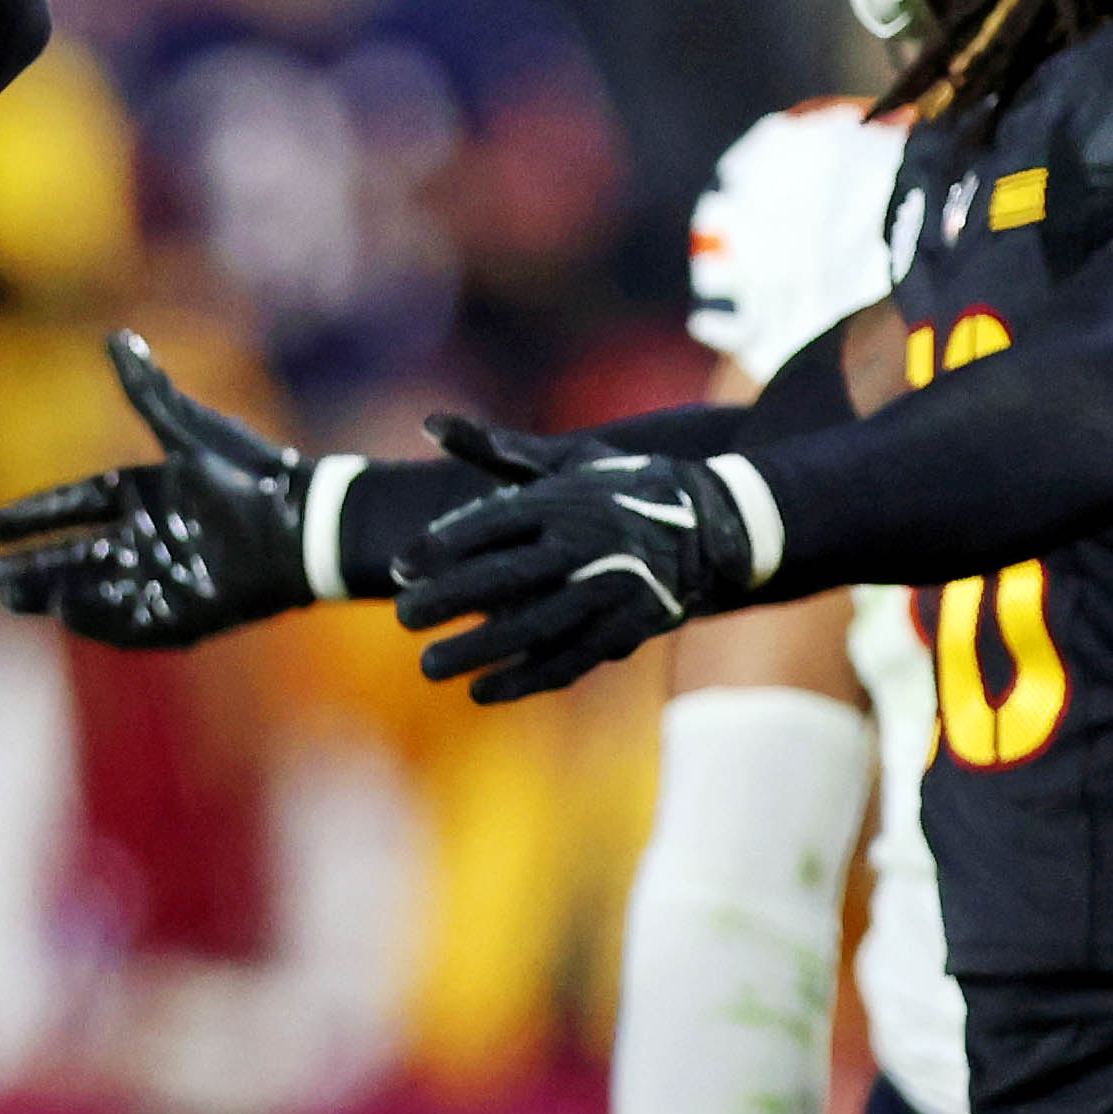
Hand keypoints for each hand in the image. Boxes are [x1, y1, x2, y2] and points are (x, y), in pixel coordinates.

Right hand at [0, 333, 317, 646]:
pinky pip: (130, 619)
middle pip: (75, 555)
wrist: (305, 523)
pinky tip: (63, 615)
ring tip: (10, 599)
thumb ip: (148, 392)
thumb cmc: (252, 472)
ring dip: (51, 594)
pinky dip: (96, 618)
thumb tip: (116, 338)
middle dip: (31, 566)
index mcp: (146, 492)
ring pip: (93, 589)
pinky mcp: (184, 610)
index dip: (36, 515)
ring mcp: (164, 576)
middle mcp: (148, 537)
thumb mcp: (192, 430)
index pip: (77, 504)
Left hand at [398, 449, 775, 702]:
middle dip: (449, 599)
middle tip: (403, 617)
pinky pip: (570, 659)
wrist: (712, 523)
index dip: (441, 546)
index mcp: (566, 499)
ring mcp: (609, 589)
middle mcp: (586, 543)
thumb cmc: (619, 488)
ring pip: (534, 626)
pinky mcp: (627, 628)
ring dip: (479, 650)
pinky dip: (525, 679)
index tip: (400, 565)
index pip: (492, 523)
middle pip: (506, 576)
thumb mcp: (565, 459)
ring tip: (428, 667)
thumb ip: (494, 447)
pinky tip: (481, 692)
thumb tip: (428, 422)